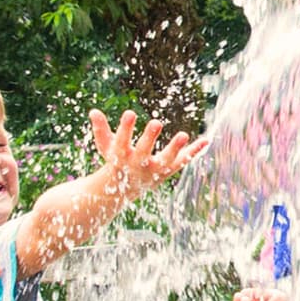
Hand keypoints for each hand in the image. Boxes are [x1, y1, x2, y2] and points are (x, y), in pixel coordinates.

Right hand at [89, 109, 204, 200]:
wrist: (125, 189)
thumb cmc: (115, 161)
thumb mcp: (106, 146)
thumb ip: (101, 130)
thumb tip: (93, 111)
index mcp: (121, 156)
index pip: (122, 141)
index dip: (126, 128)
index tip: (130, 113)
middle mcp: (138, 163)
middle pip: (144, 151)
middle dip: (150, 138)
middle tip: (156, 123)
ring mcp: (154, 169)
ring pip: (166, 160)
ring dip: (175, 148)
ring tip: (184, 134)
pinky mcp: (168, 171)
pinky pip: (182, 161)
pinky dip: (194, 152)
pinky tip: (206, 140)